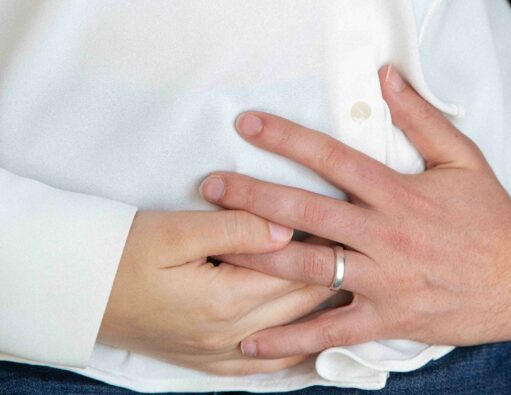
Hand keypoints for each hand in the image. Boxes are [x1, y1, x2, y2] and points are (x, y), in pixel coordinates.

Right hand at [98, 210, 337, 374]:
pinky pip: (266, 363)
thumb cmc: (124, 252)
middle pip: (303, 303)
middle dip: (333, 272)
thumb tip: (285, 226)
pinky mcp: (207, 361)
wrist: (78, 290)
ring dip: (321, 308)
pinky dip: (295, 348)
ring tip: (350, 280)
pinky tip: (314, 337)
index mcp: (226, 298)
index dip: (327, 242)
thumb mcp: (176, 230)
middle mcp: (230, 333)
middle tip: (358, 246)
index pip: (298, 269)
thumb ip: (236, 227)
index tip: (349, 220)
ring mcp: (218, 352)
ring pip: (292, 333)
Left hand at [200, 66, 510, 359]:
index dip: (288, 138)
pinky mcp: (386, 318)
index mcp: (399, 193)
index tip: (249, 124)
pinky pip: (330, 331)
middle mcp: (384, 235)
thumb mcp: (463, 157)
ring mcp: (383, 280)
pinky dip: (289, 338)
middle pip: (306, 211)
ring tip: (214, 247)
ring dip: (256, 257)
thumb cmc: (492, 217)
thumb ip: (420, 117)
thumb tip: (385, 77)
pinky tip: (249, 340)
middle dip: (252, 196)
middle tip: (210, 185)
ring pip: (307, 268)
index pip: (334, 159)